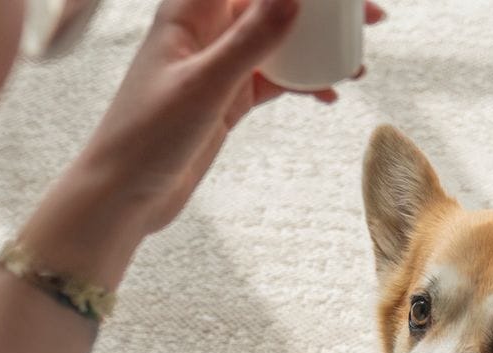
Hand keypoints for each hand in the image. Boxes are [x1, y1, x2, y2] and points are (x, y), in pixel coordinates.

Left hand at [63, 0, 385, 240]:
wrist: (123, 195)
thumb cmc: (145, 136)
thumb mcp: (205, 86)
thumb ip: (250, 40)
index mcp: (190, 11)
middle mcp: (206, 30)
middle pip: (271, 1)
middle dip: (318, 7)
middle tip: (369, 14)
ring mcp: (220, 64)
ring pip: (280, 39)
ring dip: (318, 47)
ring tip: (358, 63)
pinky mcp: (229, 97)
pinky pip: (277, 78)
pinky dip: (304, 83)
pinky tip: (330, 96)